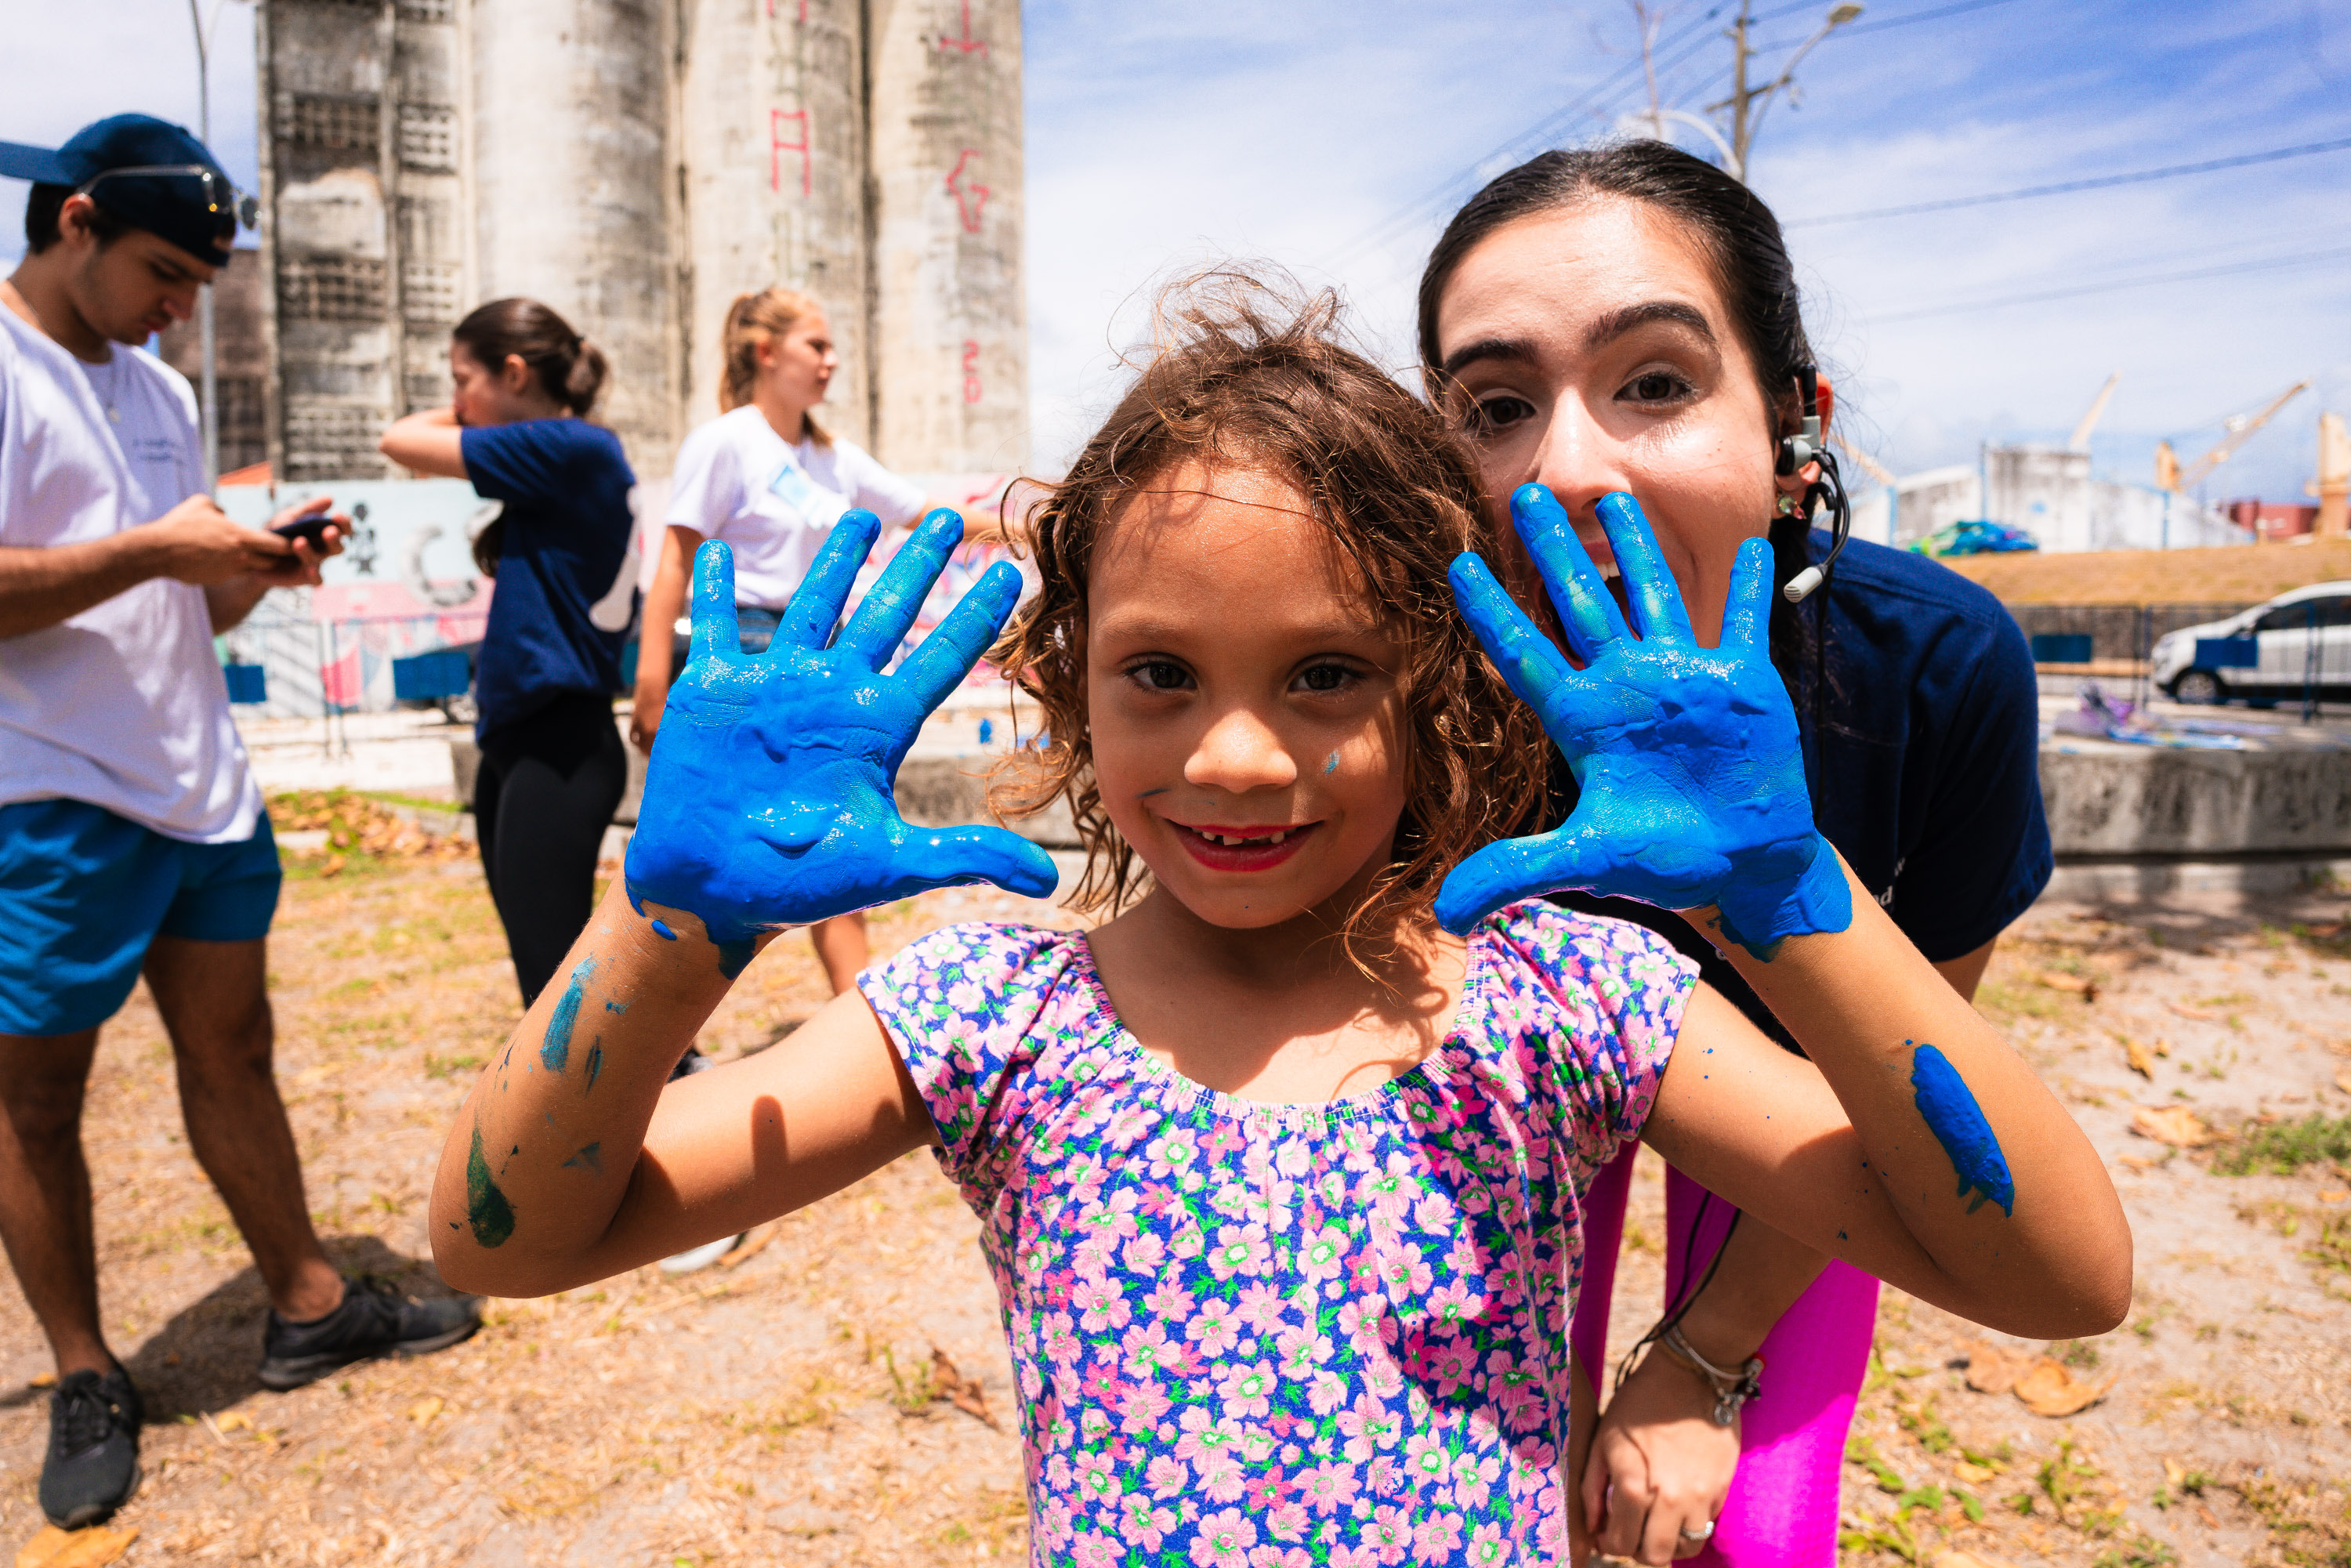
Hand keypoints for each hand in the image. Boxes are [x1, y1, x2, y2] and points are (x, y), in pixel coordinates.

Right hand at [145, 494, 295, 585]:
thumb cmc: (179, 524)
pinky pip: (233, 574)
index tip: (294, 541)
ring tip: (252, 554)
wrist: (157, 551)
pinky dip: (233, 569)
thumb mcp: (201, 504)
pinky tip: (223, 560)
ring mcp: (230, 571)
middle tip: (282, 552)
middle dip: (278, 557)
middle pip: (273, 561)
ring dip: (256, 563)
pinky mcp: (218, 580)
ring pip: (254, 569)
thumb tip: (224, 514)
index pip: (279, 545)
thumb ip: (220, 509)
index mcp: (242, 537)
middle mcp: (241, 557)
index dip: (289, 544)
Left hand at [252, 495, 346, 586]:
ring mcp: (315, 564)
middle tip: (329, 531)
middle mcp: (323, 550)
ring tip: (299, 542)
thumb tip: (330, 498)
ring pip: (321, 560)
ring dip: (311, 551)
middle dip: (334, 539)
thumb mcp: (291, 517)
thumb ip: (309, 509)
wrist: (257, 554)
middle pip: (337, 547)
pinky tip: (310, 569)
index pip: (341, 529)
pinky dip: (315, 575)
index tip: (338, 515)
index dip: (344, 524)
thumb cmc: (279, 533)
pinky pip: (316, 580)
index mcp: (324, 534)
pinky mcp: (304, 578)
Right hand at [623, 507, 1055, 956]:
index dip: (976, 615)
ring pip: (814, 605)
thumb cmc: (801, 883)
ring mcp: (775, 688)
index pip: (940, 658)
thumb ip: (966, 856)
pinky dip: (715, 588)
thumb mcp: (890, 863)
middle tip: (944, 518)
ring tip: (861, 516)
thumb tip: (1046, 879)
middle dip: (915, 565)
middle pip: (885, 614)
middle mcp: (832, 696)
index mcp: (877, 727)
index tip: (1008, 571)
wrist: (713, 891)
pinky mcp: (714, 691)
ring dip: (835, 560)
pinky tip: (715, 548)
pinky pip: (718, 627)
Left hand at [1435, 485, 1849, 956]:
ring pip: (1652, 594)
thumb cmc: (1664, 860)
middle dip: (1553, 549)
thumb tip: (1445, 912)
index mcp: (1585, 718)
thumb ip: (1517, 873)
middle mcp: (1627, 685)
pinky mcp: (1741, 681)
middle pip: (1580, 602)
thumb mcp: (1587, 862)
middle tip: (1525, 493)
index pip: (1525, 653)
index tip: (1456, 565)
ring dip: (1637, 546)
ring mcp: (1683, 677)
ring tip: (1616, 496)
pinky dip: (1748, 586)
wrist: (1741, 866)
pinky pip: (1740, 622)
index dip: (1491, 610)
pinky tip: (1749, 545)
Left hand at [1582, 1350, 1739, 1562]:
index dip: (1608, 1545)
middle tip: (1630, 1531)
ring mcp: (1700, 1497)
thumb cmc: (1638, 1404)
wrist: (1690, 1376)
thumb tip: (1593, 1527)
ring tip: (1655, 1522)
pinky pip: (1707, 1525)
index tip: (1604, 1535)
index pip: (1621, 1543)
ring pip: (1687, 1548)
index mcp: (1634, 1487)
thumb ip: (1593, 1488)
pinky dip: (1690, 1525)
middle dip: (1638, 1550)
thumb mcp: (1603, 1439)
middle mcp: (1669, 1500)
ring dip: (1668, 1542)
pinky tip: (1676, 1505)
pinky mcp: (1721, 1489)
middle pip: (1656, 1556)